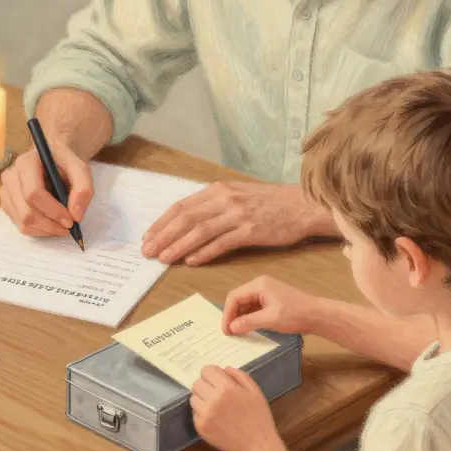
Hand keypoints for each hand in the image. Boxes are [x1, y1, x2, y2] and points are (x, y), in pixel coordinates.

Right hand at [0, 139, 93, 235]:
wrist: (53, 158)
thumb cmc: (65, 163)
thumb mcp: (81, 169)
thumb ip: (83, 189)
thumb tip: (76, 216)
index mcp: (26, 163)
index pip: (33, 193)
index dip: (52, 211)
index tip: (70, 221)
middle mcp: (10, 177)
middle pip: (26, 211)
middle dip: (50, 225)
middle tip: (68, 228)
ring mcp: (5, 191)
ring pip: (22, 221)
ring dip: (45, 230)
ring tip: (61, 227)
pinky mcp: (7, 204)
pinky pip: (20, 225)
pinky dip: (38, 230)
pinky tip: (50, 224)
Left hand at [142, 182, 333, 265]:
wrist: (302, 205)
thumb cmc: (269, 203)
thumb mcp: (237, 194)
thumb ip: (213, 204)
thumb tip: (187, 221)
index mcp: (218, 189)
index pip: (182, 206)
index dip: (162, 223)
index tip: (148, 237)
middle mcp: (225, 199)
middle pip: (186, 218)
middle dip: (163, 236)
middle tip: (148, 251)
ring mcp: (237, 214)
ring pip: (200, 232)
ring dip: (178, 246)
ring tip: (164, 259)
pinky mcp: (251, 230)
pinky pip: (221, 243)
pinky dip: (204, 252)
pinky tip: (191, 261)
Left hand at [190, 365, 276, 450]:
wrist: (257, 445)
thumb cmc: (258, 417)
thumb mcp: (255, 391)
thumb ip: (238, 375)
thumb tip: (222, 369)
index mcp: (226, 388)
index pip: (206, 370)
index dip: (212, 373)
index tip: (217, 379)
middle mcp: (212, 400)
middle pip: (197, 383)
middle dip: (206, 385)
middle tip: (216, 393)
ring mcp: (204, 415)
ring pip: (193, 398)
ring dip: (202, 399)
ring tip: (215, 406)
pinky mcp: (200, 427)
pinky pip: (195, 413)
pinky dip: (202, 413)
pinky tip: (215, 418)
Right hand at [222, 276, 321, 336]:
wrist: (318, 316)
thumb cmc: (295, 314)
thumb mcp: (270, 319)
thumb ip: (249, 322)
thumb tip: (231, 328)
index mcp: (259, 285)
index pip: (234, 296)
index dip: (227, 313)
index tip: (226, 330)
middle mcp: (260, 285)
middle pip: (238, 299)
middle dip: (232, 315)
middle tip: (229, 332)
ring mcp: (266, 292)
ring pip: (245, 304)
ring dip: (240, 317)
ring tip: (237, 332)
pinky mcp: (271, 300)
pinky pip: (254, 307)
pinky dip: (249, 317)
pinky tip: (247, 328)